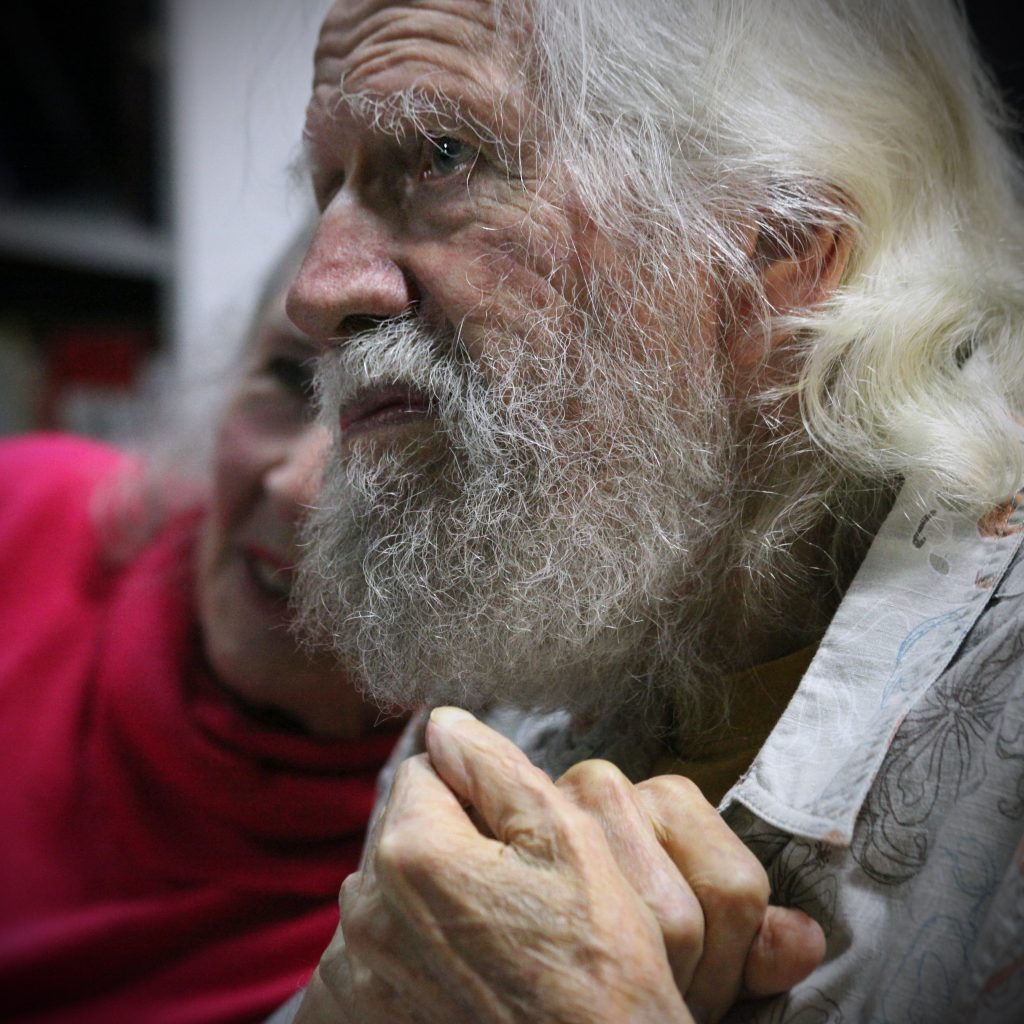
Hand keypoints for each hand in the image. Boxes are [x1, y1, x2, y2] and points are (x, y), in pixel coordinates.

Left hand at [295, 707, 823, 1022]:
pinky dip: (414, 947)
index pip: (426, 771)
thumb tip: (445, 722)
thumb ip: (495, 765)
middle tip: (515, 891)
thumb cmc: (596, 966)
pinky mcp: (365, 1014)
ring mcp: (359, 972)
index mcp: (412, 850)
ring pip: (392, 888)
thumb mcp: (568, 837)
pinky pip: (380, 947)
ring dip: (429, 894)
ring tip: (495, 938)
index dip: (478, 793)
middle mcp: (366, 909)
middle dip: (450, 840)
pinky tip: (468, 973)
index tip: (517, 838)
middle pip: (405, 829)